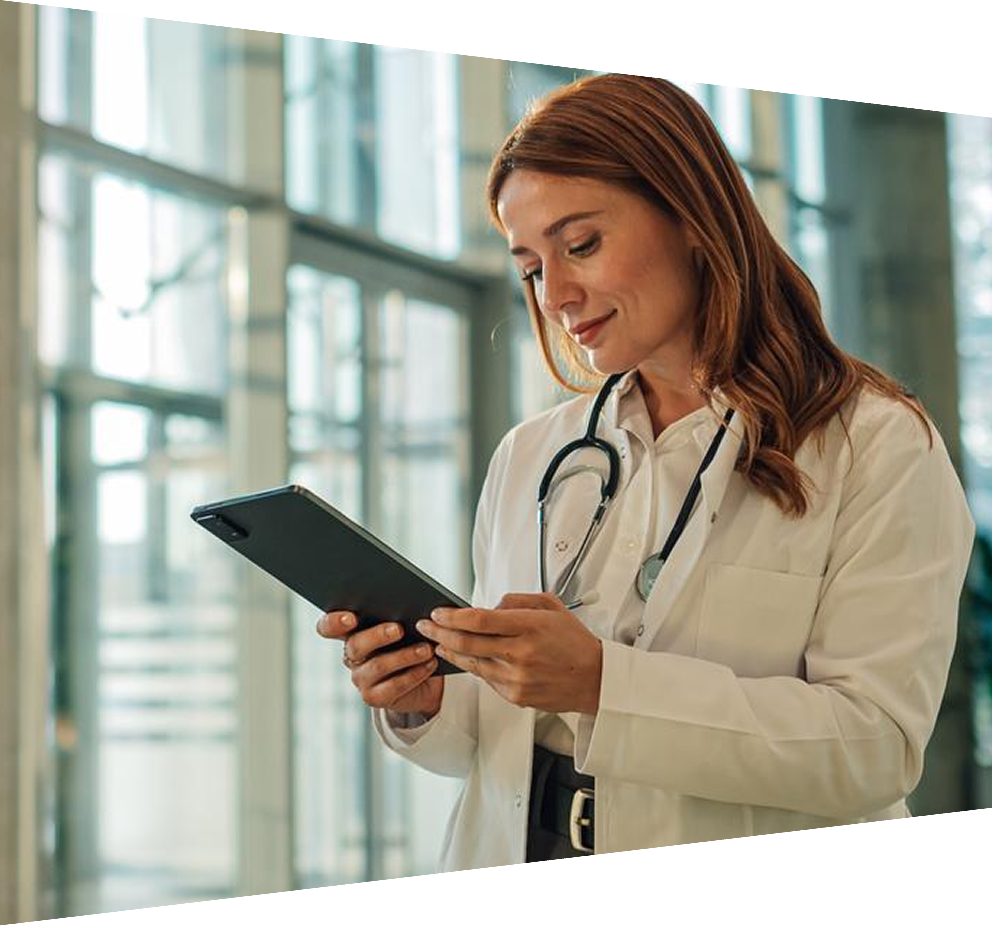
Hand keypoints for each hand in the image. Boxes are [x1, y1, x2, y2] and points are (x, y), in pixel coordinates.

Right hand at [316, 611, 443, 717]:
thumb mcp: (403, 624)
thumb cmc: (410, 642)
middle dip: (377, 636)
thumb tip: (409, 601)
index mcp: (351, 633)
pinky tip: (429, 664)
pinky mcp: (374, 697)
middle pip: (355, 645)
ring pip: (377, 666)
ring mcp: (360, 678)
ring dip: (404, 656)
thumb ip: (397, 613)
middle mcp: (352, 656)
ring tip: (426, 648)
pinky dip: (414, 674)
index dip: (334, 622)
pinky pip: (393, 686)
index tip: (351, 618)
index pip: (328, 627)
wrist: (423, 677)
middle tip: (399, 629)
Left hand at [416, 592, 602, 714]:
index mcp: (530, 627)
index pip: (480, 620)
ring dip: (449, 650)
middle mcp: (521, 653)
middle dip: (440, 632)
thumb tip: (489, 606)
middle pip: (468, 642)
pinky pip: (485, 677)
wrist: (596, 679)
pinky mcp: (515, 695)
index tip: (438, 612)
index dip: (453, 616)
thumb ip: (517, 601)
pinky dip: (471, 665)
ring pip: (471, 662)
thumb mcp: (551, 606)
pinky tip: (463, 656)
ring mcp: (517, 678)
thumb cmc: (574, 641)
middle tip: (426, 625)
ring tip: (437, 641)